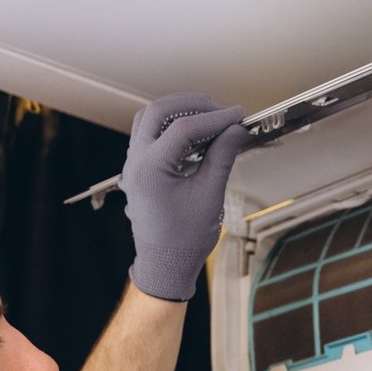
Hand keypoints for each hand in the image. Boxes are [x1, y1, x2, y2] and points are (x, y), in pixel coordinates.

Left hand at [121, 93, 249, 302]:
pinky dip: (171, 127)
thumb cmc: (183, 240)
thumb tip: (236, 130)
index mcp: (149, 169)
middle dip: (193, 105)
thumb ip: (222, 157)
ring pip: (149, 119)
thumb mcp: (209, 196)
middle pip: (158, 111)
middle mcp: (135, 162)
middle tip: (222, 112)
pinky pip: (150, 135)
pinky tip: (195, 134)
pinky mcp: (139, 169)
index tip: (238, 117)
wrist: (165, 265)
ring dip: (178, 112)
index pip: (183, 128)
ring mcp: (133, 164)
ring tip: (209, 118)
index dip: (215, 118)